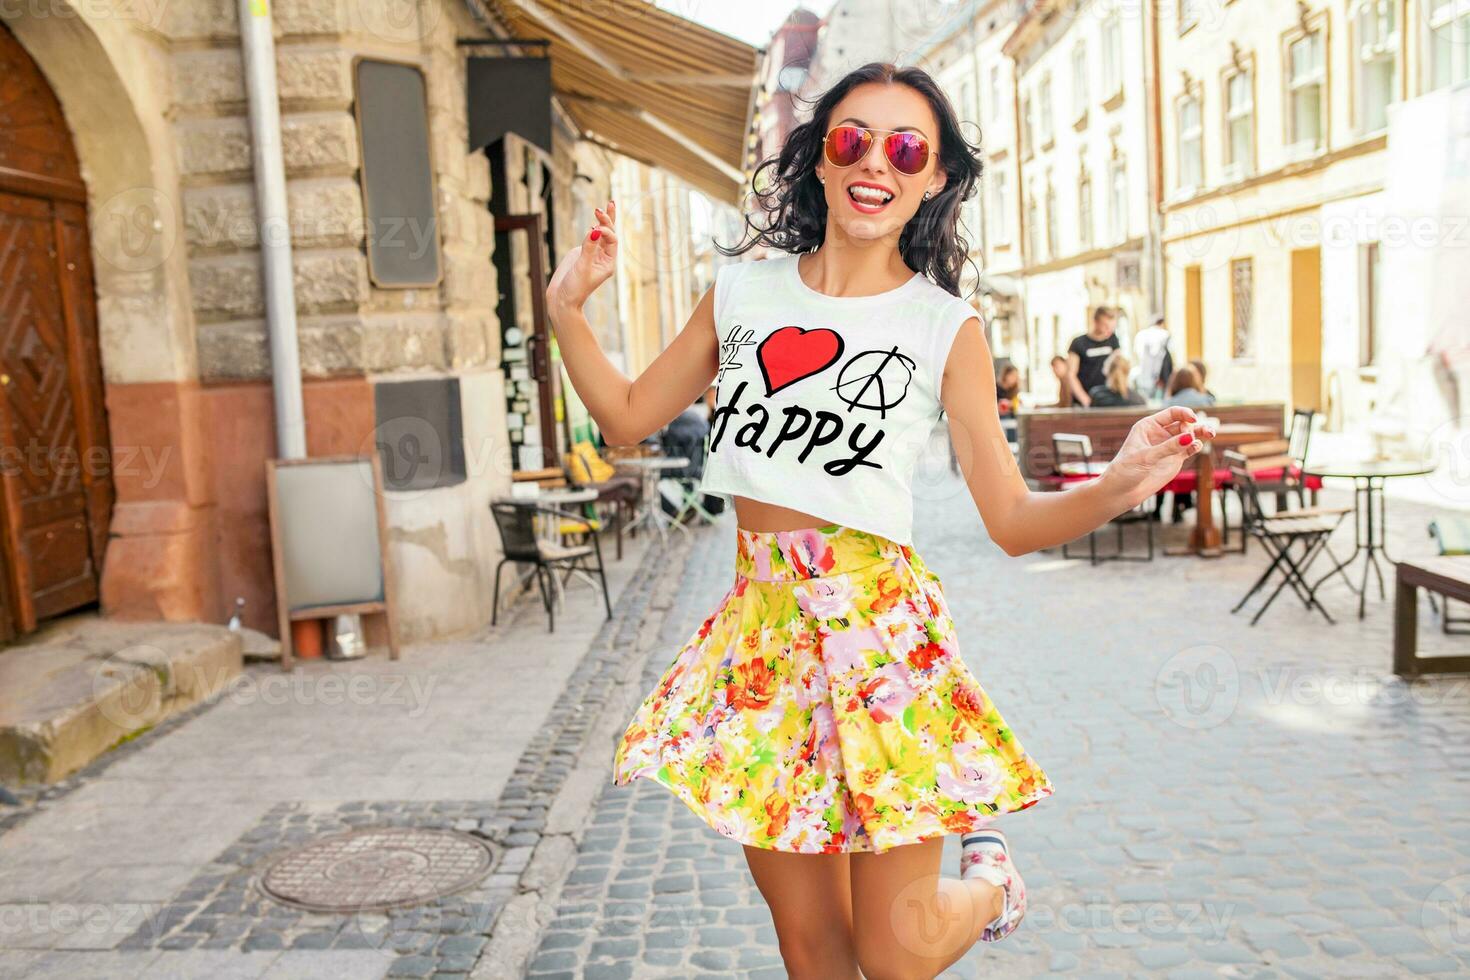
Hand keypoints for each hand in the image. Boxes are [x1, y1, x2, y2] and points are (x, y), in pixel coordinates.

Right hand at [546, 200, 618, 313]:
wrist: (562, 298)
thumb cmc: (575, 287)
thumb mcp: (583, 267)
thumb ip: (589, 247)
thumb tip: (595, 230)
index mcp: (608, 262)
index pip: (611, 240)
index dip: (605, 231)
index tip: (594, 229)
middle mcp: (603, 257)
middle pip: (609, 234)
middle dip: (607, 219)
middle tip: (605, 205)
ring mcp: (593, 254)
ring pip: (601, 233)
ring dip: (604, 220)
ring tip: (610, 204)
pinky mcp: (582, 253)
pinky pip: (590, 237)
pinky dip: (594, 228)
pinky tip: (596, 220)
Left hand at [1099, 406, 1217, 509]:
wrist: (1123, 490)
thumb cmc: (1127, 470)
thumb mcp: (1146, 456)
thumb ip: (1168, 447)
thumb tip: (1190, 438)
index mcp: (1149, 425)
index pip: (1172, 413)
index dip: (1184, 413)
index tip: (1192, 419)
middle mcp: (1161, 433)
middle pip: (1183, 423)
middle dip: (1192, 426)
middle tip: (1191, 436)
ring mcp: (1169, 446)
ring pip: (1190, 435)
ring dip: (1201, 432)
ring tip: (1211, 433)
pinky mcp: (1175, 458)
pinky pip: (1190, 448)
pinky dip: (1196, 446)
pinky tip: (1197, 447)